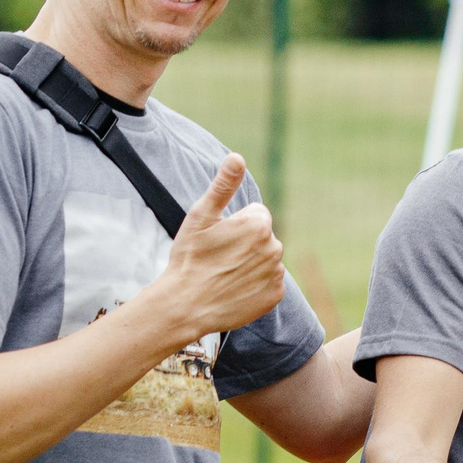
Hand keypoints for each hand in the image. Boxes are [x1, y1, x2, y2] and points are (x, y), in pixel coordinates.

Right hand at [151, 155, 286, 338]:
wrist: (186, 305)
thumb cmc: (190, 258)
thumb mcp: (201, 216)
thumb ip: (223, 185)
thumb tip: (237, 157)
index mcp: (258, 223)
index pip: (255, 214)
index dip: (234, 225)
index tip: (217, 239)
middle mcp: (274, 246)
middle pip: (261, 237)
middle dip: (244, 243)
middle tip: (218, 258)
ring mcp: (276, 273)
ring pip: (265, 260)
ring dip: (250, 264)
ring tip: (224, 274)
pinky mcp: (275, 295)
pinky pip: (268, 283)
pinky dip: (255, 285)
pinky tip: (234, 290)